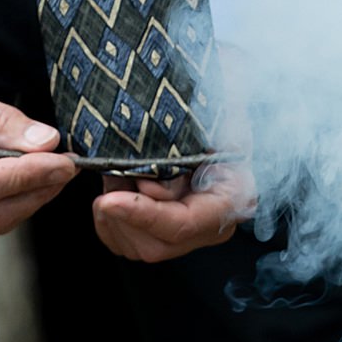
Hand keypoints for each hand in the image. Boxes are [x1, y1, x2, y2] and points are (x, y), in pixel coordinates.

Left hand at [92, 43, 256, 262]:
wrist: (208, 93)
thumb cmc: (210, 96)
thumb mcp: (207, 105)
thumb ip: (190, 131)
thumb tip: (161, 163)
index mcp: (235, 194)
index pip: (184, 223)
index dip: (144, 214)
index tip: (108, 199)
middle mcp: (214, 222)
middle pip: (157, 245)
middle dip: (122, 214)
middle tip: (106, 178)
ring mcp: (190, 231)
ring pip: (138, 248)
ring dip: (113, 215)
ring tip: (113, 175)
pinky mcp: (164, 231)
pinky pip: (126, 243)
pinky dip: (109, 221)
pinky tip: (111, 190)